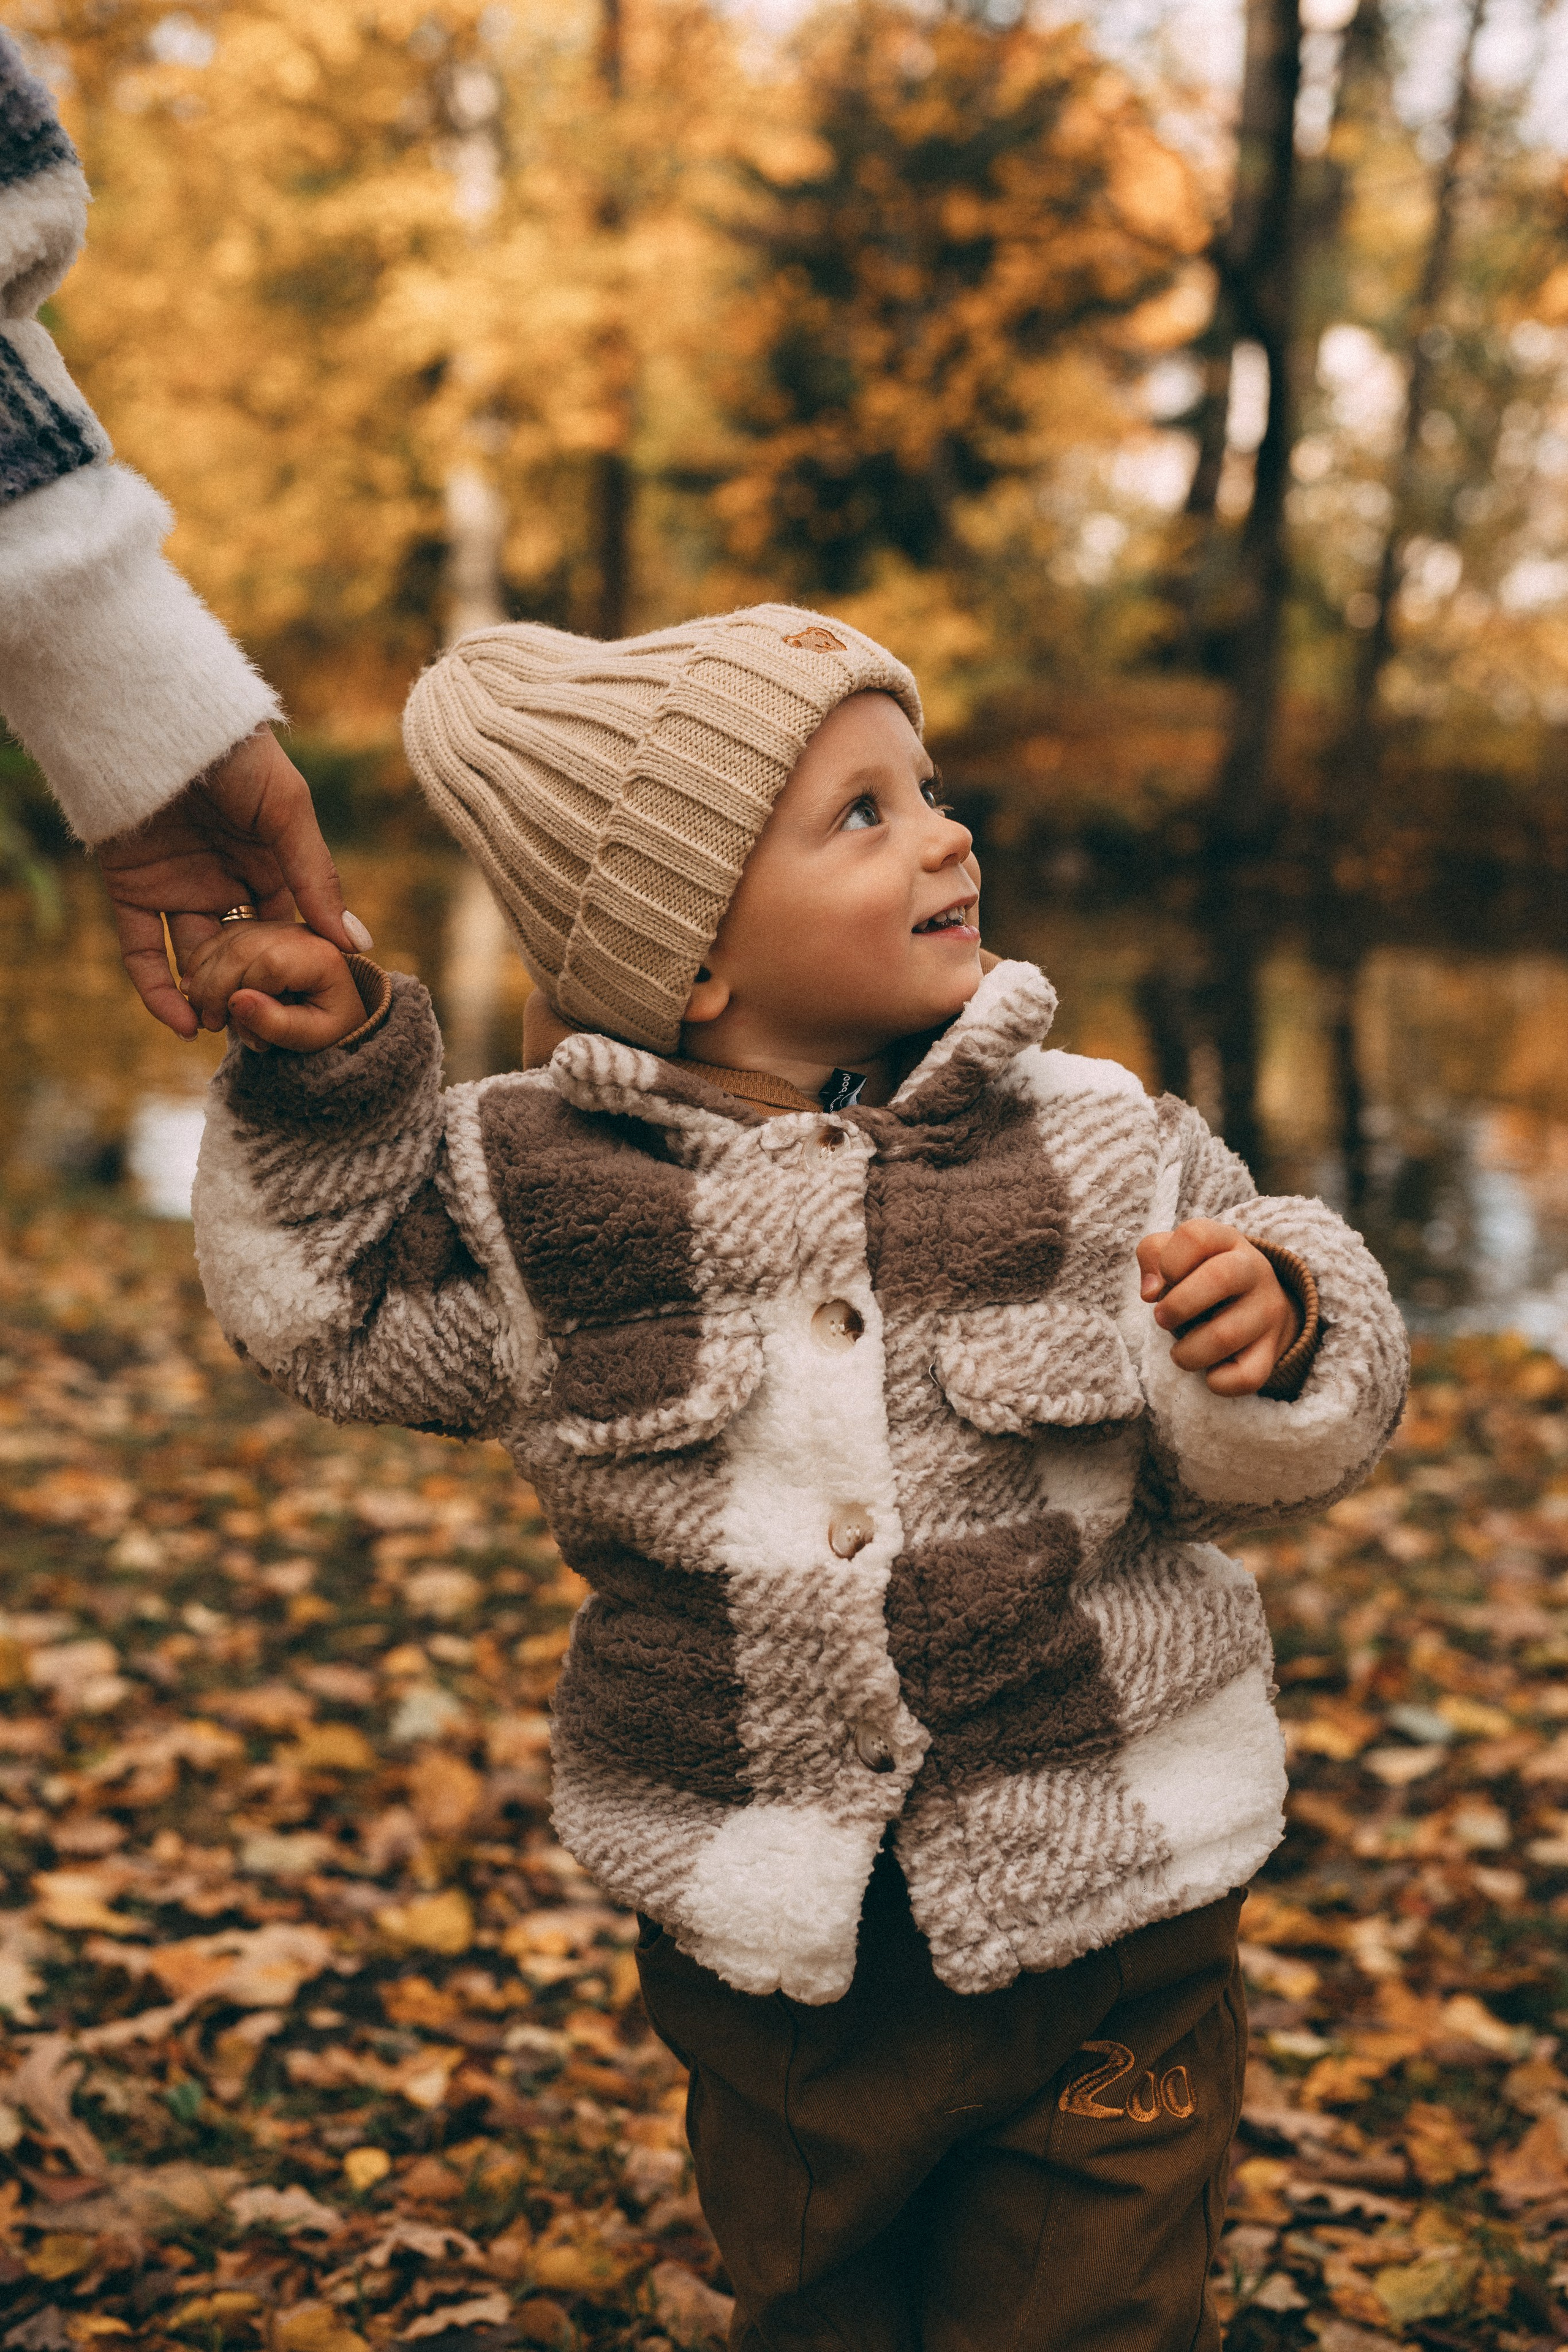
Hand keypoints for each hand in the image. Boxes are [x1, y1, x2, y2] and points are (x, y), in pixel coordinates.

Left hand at [94, 727, 369, 1039]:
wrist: (157, 718)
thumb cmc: (236, 754)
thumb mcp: (289, 812)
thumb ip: (317, 878)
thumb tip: (357, 945)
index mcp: (270, 862)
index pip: (289, 928)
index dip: (298, 965)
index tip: (312, 1002)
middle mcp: (225, 880)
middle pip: (243, 951)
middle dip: (251, 992)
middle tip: (262, 1031)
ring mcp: (178, 888)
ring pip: (194, 959)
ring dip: (205, 999)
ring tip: (220, 1031)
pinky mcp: (132, 890)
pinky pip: (143, 951)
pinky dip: (156, 989)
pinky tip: (180, 1020)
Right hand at [180, 920, 365, 1054]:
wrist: (335, 1011)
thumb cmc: (327, 1027)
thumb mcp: (313, 1036)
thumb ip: (278, 1023)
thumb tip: (237, 1001)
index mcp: (322, 954)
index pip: (269, 965)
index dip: (240, 995)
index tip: (225, 1025)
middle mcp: (299, 932)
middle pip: (242, 949)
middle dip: (215, 989)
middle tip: (210, 1024)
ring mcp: (278, 926)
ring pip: (226, 941)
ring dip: (205, 979)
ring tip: (208, 1014)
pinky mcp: (259, 928)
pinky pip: (221, 937)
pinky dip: (202, 964)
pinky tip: (196, 991)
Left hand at [1136, 1219, 1300, 1396]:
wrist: (1261, 1304)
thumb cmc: (1202, 1277)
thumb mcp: (1177, 1254)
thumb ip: (1153, 1255)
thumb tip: (1151, 1292)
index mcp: (1226, 1241)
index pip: (1196, 1235)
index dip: (1169, 1261)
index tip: (1166, 1279)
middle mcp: (1253, 1270)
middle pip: (1218, 1279)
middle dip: (1177, 1306)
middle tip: (1162, 1319)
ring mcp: (1267, 1312)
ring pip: (1224, 1336)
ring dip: (1187, 1352)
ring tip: (1181, 1351)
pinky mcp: (1271, 1352)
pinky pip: (1246, 1376)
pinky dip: (1218, 1382)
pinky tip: (1210, 1372)